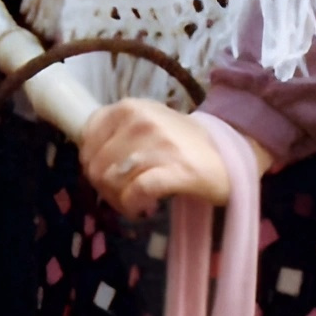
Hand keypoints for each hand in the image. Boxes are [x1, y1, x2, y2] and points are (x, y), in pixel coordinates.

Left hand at [78, 100, 261, 218]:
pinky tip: (143, 208)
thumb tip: (87, 160)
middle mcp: (141, 121)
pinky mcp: (178, 170)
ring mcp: (160, 144)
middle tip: (123, 195)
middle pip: (97, 165)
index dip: (91, 163)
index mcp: (129, 107)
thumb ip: (114, 134)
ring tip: (134, 203)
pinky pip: (138, 191)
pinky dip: (134, 205)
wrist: (228, 153)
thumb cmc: (179, 142)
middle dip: (105, 188)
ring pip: (113, 180)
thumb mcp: (143, 124)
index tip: (107, 175)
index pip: (86, 139)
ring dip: (119, 200)